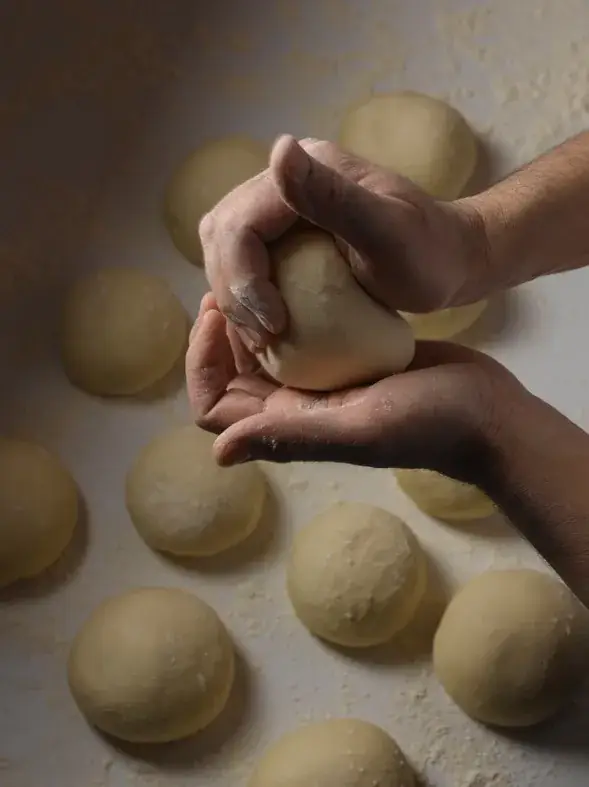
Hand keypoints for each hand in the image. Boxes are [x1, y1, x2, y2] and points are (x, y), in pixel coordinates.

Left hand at [186, 294, 519, 480]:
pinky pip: (304, 334)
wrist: (488, 413)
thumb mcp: (359, 428)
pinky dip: (292, 306)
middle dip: (221, 330)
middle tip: (231, 280)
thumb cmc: (429, 424)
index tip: (216, 313)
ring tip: (258, 270)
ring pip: (266, 350)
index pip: (215, 405)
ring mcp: (323, 383)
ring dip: (253, 314)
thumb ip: (291, 436)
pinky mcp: (349, 361)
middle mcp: (297, 407)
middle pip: (233, 372)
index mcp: (289, 426)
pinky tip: (301, 272)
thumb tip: (217, 453)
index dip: (201, 362)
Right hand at [199, 135, 488, 348]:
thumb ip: (333, 197)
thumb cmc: (428, 255)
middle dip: (233, 291)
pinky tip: (265, 326)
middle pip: (222, 235)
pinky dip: (244, 296)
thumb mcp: (388, 231)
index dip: (243, 279)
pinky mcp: (281, 233)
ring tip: (264, 336)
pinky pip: (241, 262)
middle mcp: (285, 181)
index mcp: (307, 167)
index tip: (275, 326)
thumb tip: (278, 147)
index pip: (239, 224)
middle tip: (265, 337)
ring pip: (224, 249)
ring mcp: (279, 206)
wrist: (447, 261)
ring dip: (234, 296)